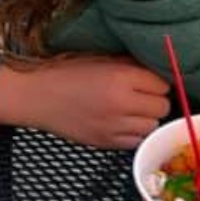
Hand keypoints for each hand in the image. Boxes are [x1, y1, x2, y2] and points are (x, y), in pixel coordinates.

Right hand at [0, 54, 170, 148]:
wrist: (36, 96)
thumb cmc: (63, 74)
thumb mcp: (98, 58)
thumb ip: (128, 63)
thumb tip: (154, 68)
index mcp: (120, 77)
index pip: (162, 83)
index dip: (156, 81)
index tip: (149, 80)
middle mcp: (121, 103)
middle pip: (162, 106)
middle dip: (155, 100)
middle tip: (142, 95)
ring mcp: (114, 125)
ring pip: (152, 125)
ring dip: (146, 117)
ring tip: (131, 110)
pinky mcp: (106, 142)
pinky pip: (136, 141)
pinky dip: (134, 133)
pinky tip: (121, 123)